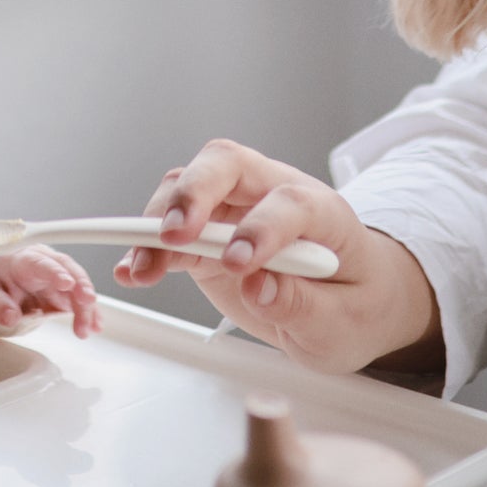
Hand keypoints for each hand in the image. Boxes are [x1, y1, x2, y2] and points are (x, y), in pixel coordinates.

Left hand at [0, 245, 101, 338]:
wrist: (4, 279)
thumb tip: (10, 316)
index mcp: (27, 261)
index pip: (42, 264)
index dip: (56, 272)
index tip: (66, 283)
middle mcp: (48, 265)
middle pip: (68, 271)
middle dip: (81, 286)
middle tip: (87, 302)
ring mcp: (60, 277)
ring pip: (78, 287)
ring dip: (86, 306)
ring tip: (90, 326)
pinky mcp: (67, 292)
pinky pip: (81, 300)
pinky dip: (90, 312)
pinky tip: (96, 324)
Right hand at [115, 139, 442, 377]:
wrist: (349, 300)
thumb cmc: (354, 303)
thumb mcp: (344, 322)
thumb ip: (305, 305)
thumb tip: (258, 285)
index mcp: (323, 211)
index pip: (290, 202)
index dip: (262, 226)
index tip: (240, 264)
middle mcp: (273, 194)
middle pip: (227, 164)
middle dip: (194, 193)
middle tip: (173, 235)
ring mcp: (236, 208)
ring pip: (187, 187)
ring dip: (158, 223)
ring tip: (141, 269)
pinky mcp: (208, 233)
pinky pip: (171, 227)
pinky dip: (146, 246)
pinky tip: (132, 271)